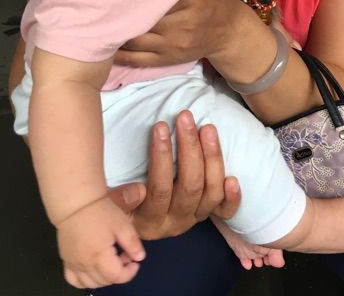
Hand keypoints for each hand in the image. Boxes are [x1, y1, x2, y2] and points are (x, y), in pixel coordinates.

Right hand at [58, 197, 144, 288]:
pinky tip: (94, 268)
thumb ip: (132, 243)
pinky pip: (74, 279)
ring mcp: (73, 264)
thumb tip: (140, 258)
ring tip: (112, 260)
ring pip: (89, 283)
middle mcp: (84, 264)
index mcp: (99, 256)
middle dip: (119, 273)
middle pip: (104, 281)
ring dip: (104, 278)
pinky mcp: (66, 260)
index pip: (116, 276)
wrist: (77, 204)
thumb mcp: (122, 224)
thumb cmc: (101, 211)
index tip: (135, 263)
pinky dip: (86, 280)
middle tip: (125, 255)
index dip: (129, 273)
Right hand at [108, 111, 241, 239]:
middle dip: (189, 147)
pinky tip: (234, 178)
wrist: (134, 225)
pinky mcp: (207, 216)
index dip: (162, 156)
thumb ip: (117, 198)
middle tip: (185, 117)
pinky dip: (232, 197)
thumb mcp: (109, 203)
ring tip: (207, 128)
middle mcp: (174, 223)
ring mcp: (193, 219)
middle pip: (189, 186)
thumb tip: (137, 189)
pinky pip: (225, 211)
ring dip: (211, 158)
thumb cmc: (121, 204)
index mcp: (149, 221)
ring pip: (210, 192)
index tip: (161, 126)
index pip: (160, 188)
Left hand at [114, 0, 241, 67]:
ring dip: (114, 30)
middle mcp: (182, 25)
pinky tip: (103, 40)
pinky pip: (136, 59)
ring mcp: (172, 45)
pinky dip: (118, 52)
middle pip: (143, 16)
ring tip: (95, 17)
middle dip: (119, 8)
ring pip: (135, 39)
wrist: (229, 33)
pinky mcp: (166, 59)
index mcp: (193, 0)